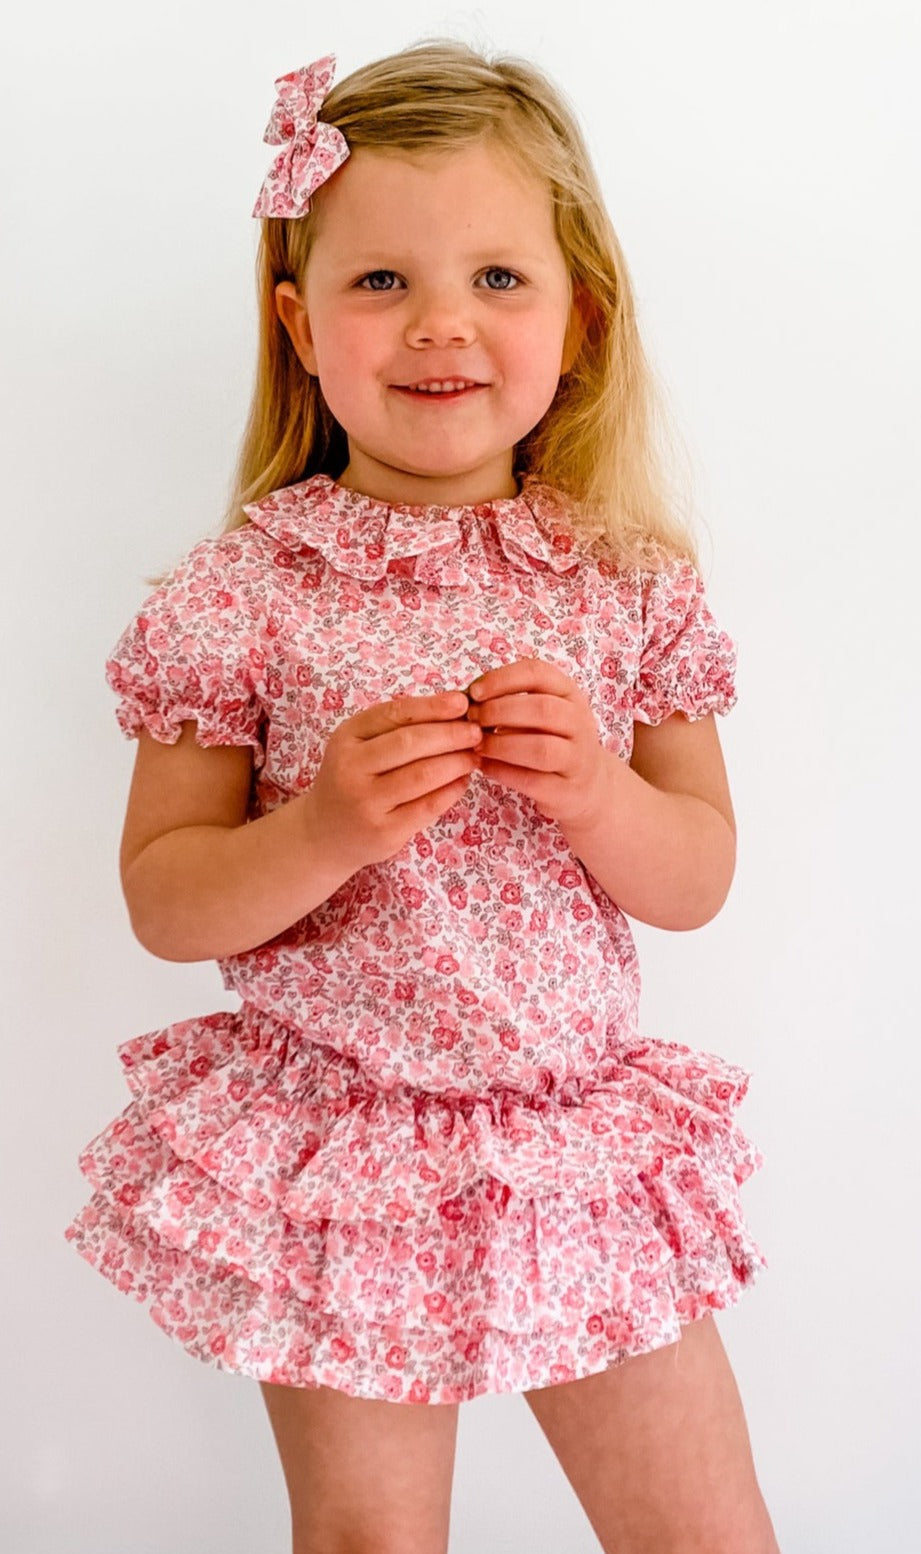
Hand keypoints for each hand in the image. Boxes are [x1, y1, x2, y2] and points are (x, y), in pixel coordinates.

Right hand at [308, 691, 482, 869]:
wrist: (325, 833)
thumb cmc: (352, 780)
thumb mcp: (359, 746)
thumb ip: (396, 728)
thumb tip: (453, 709)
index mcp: (346, 738)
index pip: (394, 714)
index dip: (432, 707)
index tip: (462, 703)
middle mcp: (351, 769)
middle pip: (410, 743)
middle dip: (451, 734)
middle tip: (476, 732)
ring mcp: (367, 803)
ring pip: (423, 775)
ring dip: (456, 762)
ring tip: (473, 756)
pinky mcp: (385, 832)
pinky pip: (428, 806)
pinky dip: (452, 790)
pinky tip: (462, 781)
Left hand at [465, 657, 608, 828]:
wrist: (588, 785)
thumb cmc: (551, 740)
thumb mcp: (539, 713)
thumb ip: (509, 702)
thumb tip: (465, 700)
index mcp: (569, 694)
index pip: (538, 673)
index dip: (502, 679)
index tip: (474, 692)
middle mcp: (580, 723)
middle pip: (542, 709)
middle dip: (499, 712)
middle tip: (472, 720)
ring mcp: (578, 759)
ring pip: (541, 748)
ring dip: (502, 745)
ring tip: (477, 745)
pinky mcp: (568, 790)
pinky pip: (534, 781)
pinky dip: (504, 772)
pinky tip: (485, 766)